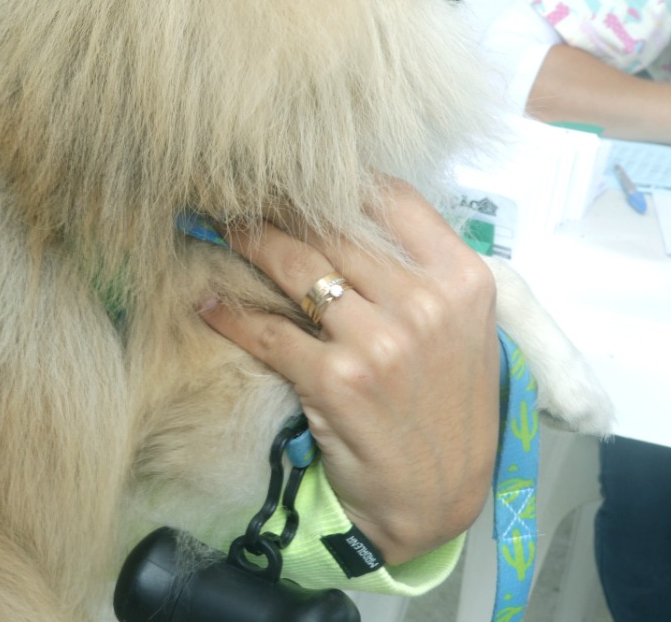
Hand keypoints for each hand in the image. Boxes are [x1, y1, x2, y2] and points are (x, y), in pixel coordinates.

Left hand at [198, 180, 499, 563]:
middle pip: (334, 227)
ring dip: (248, 242)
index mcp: (461, 280)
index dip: (339, 179)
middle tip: (238, 189)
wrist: (439, 498)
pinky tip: (206, 302)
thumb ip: (422, 274)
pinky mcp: (335, 380)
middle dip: (280, 206)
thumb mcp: (464, 331)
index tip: (299, 171)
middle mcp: (424, 303)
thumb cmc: (448, 409)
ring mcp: (379, 342)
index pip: (393, 199)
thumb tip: (356, 218)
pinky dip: (230, 314)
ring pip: (296, 267)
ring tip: (219, 227)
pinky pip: (267, 332)